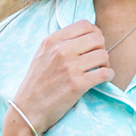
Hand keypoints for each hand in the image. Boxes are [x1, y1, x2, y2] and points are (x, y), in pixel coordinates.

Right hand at [9, 20, 113, 135]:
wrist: (27, 110)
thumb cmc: (36, 84)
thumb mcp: (42, 55)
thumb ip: (60, 44)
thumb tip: (85, 36)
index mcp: (52, 40)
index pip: (85, 25)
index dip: (95, 34)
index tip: (93, 46)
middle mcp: (60, 50)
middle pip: (98, 38)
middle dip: (102, 48)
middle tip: (98, 61)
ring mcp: (69, 67)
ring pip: (103, 55)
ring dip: (106, 63)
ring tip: (100, 70)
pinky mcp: (76, 85)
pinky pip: (104, 73)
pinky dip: (108, 76)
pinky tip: (104, 79)